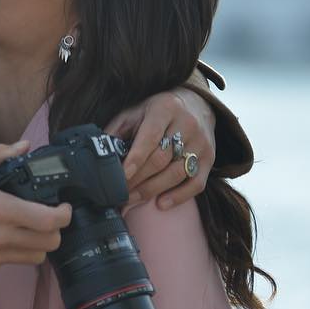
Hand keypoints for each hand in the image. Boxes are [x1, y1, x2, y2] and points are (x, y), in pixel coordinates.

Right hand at [0, 142, 71, 276]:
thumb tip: (23, 147)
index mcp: (1, 210)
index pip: (50, 221)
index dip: (65, 215)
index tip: (63, 207)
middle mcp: (1, 238)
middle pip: (49, 244)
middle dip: (55, 231)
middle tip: (47, 219)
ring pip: (34, 259)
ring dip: (37, 244)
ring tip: (27, 230)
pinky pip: (9, 264)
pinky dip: (11, 253)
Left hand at [106, 87, 216, 208]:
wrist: (197, 105)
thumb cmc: (158, 112)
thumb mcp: (137, 112)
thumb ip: (118, 130)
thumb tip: (99, 153)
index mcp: (165, 108)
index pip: (150, 137)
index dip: (135, 159)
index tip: (121, 176)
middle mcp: (187, 124)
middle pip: (161, 159)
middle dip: (138, 179)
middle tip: (119, 194)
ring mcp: (201, 142)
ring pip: (177, 173)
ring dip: (152, 190)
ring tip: (132, 200)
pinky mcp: (210, 158)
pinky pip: (197, 183)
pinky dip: (179, 196)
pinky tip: (161, 203)